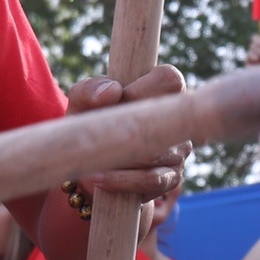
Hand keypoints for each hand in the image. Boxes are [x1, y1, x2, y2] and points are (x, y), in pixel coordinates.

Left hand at [61, 65, 189, 198]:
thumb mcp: (81, 105)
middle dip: (127, 130)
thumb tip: (113, 91)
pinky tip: (98, 178)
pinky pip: (153, 179)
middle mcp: (176, 120)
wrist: (91, 166)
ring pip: (156, 153)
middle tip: (100, 134)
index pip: (170, 79)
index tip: (117, 100)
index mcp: (161, 92)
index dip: (143, 88)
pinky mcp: (171, 179)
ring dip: (119, 159)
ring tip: (90, 163)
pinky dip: (122, 180)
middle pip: (164, 119)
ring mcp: (178, 151)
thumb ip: (89, 90)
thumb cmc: (91, 124)